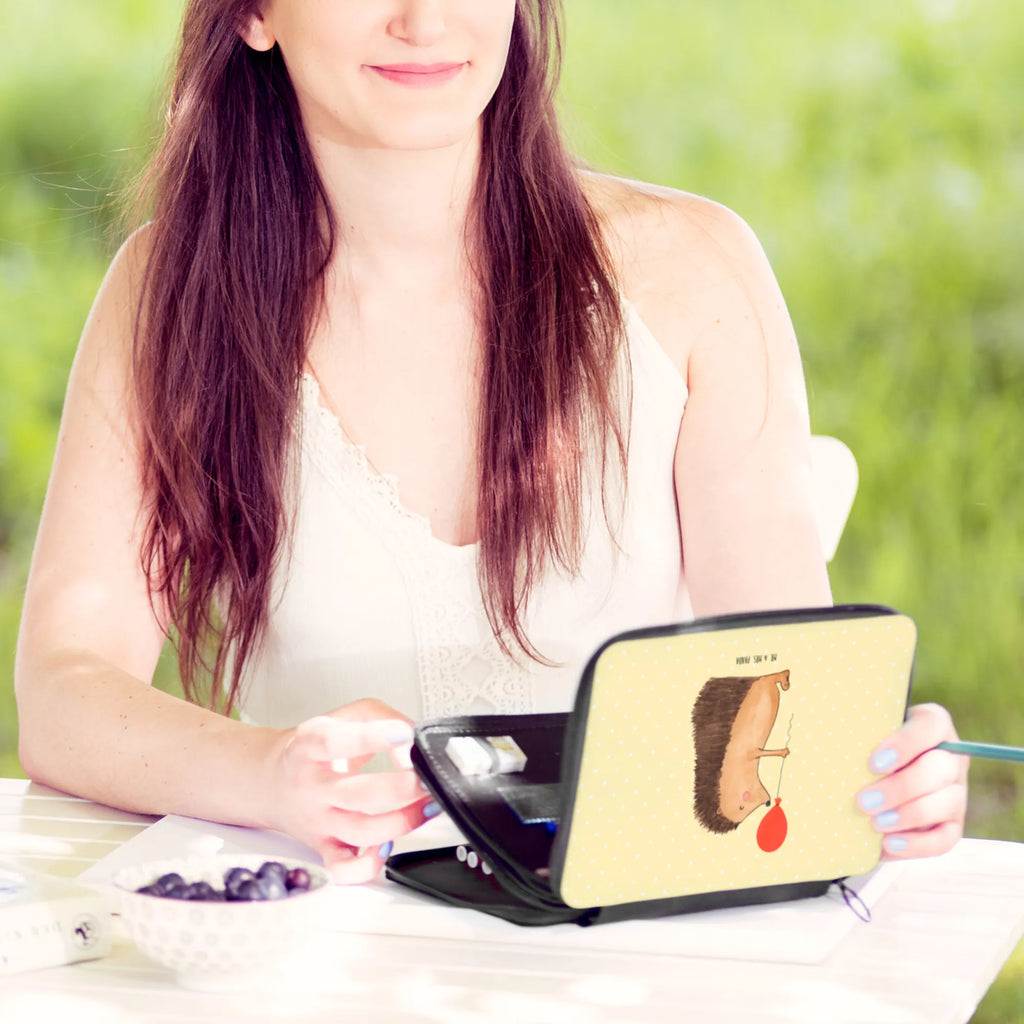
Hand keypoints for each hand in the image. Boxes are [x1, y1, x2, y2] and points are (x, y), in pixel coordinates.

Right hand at [266, 699, 435, 882]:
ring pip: (361, 832)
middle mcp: (311, 786)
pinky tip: (388, 845)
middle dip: (401, 788)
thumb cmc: (313, 749)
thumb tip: (413, 738)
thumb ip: (381, 717)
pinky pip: (344, 869)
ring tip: (426, 805)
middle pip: (358, 794)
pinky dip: (369, 865)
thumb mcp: (342, 716)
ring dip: (403, 821)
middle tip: (425, 777)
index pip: (335, 742)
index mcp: (310, 746)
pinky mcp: (323, 847)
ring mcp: (318, 820)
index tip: (404, 735)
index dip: (373, 738)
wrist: (271, 780)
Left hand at [856, 703, 968, 858]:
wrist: (871, 777)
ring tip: (875, 824)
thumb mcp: (866, 734)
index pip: (930, 725)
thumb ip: (860, 735)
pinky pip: (945, 839)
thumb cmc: (865, 748)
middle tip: (864, 801)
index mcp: (932, 725)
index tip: (873, 764)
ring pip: (945, 803)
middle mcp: (951, 758)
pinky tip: (889, 844)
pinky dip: (918, 844)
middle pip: (940, 769)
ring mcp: (956, 792)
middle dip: (901, 788)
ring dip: (908, 815)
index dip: (905, 745)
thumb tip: (830, 745)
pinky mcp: (953, 824)